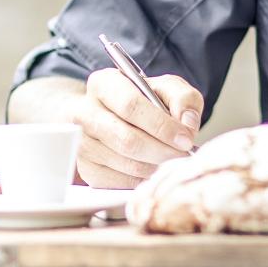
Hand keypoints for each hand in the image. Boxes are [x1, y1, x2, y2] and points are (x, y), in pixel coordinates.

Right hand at [69, 69, 203, 187]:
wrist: (114, 120)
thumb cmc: (143, 103)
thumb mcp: (166, 89)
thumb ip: (183, 98)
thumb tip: (186, 123)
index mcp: (103, 84)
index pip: (130, 105)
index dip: (161, 125)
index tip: (186, 140)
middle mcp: (83, 112)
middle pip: (128, 139)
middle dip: (163, 151)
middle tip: (184, 156)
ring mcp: (81, 143)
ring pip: (127, 164)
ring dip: (156, 167)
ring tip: (172, 160)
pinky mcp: (85, 169)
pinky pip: (120, 182)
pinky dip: (143, 179)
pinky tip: (153, 168)